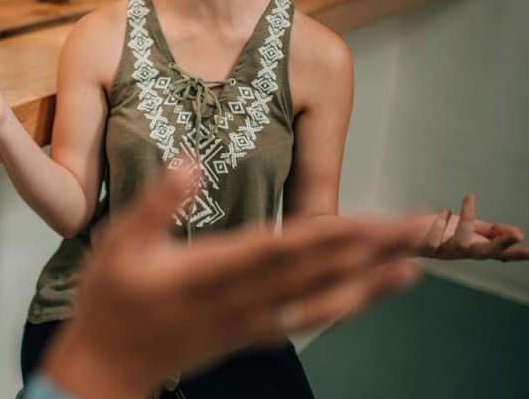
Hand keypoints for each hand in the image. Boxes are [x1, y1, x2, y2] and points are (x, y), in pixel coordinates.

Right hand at [41, 166, 422, 398]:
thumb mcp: (118, 242)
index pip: (280, 252)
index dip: (330, 238)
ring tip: (414, 264)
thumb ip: (156, 203)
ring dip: (370, 283)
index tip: (374, 220)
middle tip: (420, 228)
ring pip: (320, 303)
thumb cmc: (110, 299)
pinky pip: (308, 320)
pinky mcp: (253, 335)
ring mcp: (250, 324)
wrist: (108, 366)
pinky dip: (345, 305)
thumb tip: (190, 162)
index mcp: (206, 274)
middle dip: (370, 252)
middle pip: (315, 275)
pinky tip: (370, 293)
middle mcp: (238, 302)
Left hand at [418, 195, 528, 261]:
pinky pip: (433, 240)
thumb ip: (493, 231)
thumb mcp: (471, 229)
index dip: (519, 255)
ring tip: (469, 198)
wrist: (404, 236)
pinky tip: (444, 211)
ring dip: (467, 219)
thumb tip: (518, 234)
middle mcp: (461, 253)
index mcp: (475, 248)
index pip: (502, 254)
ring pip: (461, 243)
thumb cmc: (443, 230)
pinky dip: (439, 224)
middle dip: (501, 245)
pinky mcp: (424, 247)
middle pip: (485, 253)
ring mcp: (443, 252)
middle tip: (518, 235)